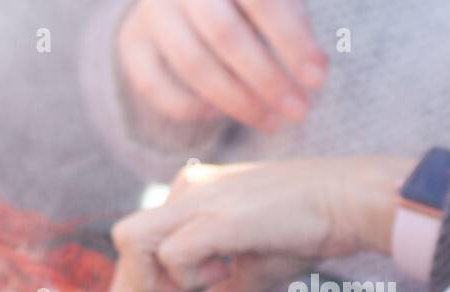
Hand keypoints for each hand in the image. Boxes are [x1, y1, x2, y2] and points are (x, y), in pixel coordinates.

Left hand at [105, 156, 414, 291]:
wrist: (352, 200)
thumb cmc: (309, 228)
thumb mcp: (253, 269)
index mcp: (189, 196)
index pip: (137, 249)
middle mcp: (184, 190)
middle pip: (124, 249)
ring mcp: (197, 198)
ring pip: (130, 243)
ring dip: (156, 282)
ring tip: (201, 289)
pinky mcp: (215, 216)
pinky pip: (171, 255)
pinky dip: (189, 278)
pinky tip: (225, 271)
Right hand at [117, 0, 326, 131]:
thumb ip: (290, 19)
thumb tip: (313, 71)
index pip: (262, 1)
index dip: (292, 41)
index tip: (318, 79)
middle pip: (225, 36)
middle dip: (267, 80)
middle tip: (299, 111)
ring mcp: (151, 12)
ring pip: (194, 65)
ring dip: (237, 101)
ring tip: (271, 121)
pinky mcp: (132, 44)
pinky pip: (157, 87)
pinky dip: (193, 106)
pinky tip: (221, 113)